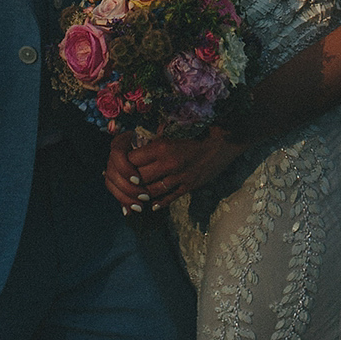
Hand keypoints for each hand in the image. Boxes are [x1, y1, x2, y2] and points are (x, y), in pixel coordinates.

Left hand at [105, 128, 244, 211]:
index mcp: (162, 146)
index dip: (123, 165)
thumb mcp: (171, 134)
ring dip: (142, 195)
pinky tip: (152, 206)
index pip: (133, 159)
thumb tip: (133, 148)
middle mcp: (169, 163)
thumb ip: (154, 142)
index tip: (120, 166)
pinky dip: (159, 203)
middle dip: (129, 183)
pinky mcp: (189, 186)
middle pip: (140, 178)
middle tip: (124, 185)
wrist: (220, 144)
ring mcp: (179, 177)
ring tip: (135, 197)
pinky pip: (170, 198)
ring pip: (152, 191)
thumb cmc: (194, 134)